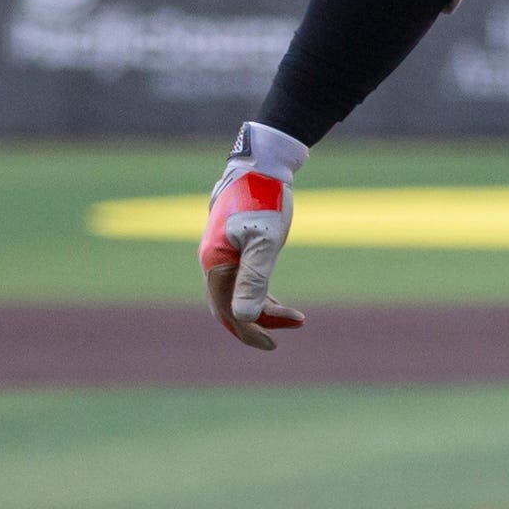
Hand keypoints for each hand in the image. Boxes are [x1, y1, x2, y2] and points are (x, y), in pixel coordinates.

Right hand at [201, 123, 308, 349]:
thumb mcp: (264, 242)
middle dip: (258, 322)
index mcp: (215, 263)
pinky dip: (261, 293)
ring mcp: (222, 255)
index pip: (227, 310)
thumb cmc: (263, 200)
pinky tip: (281, 302)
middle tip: (289, 329)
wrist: (260, 165)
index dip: (248, 331)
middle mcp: (213, 262)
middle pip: (230, 306)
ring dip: (264, 308)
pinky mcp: (234, 248)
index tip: (273, 344)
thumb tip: (243, 318)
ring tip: (295, 317)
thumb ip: (253, 279)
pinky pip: (243, 281)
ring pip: (239, 294)